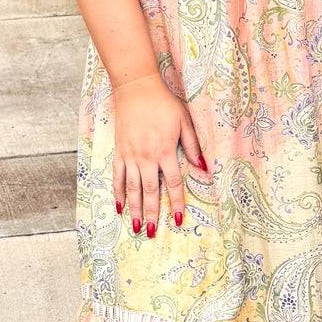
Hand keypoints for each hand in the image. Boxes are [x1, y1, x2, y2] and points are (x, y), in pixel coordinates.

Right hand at [111, 73, 206, 235]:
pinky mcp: (120, 151)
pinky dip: (117, 193)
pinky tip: (119, 207)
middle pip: (150, 192)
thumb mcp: (184, 121)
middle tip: (152, 233)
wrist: (136, 89)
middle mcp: (147, 157)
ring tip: (137, 226)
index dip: (176, 203)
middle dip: (152, 214)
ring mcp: (131, 155)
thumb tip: (204, 168)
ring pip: (132, 188)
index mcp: (165, 151)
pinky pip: (117, 176)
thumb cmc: (164, 104)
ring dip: (135, 209)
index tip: (179, 220)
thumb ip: (193, 145)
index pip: (172, 184)